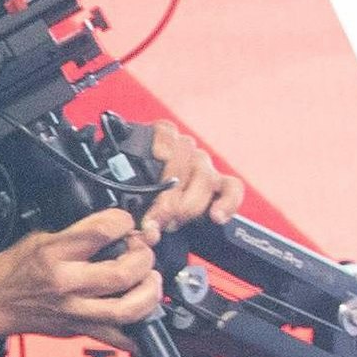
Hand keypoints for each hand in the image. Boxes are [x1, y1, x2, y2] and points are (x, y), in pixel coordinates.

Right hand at [0, 206, 166, 342]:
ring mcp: (75, 311)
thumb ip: (81, 234)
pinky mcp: (79, 330)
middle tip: (142, 253)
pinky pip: (117, 337)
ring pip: (127, 308)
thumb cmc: (16, 269)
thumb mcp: (43, 238)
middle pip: (123, 273)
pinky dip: (136, 332)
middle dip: (143, 258)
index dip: (124, 221)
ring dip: (148, 293)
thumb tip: (117, 230)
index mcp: (55, 254)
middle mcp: (67, 284)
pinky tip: (143, 317)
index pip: (103, 231)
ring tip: (150, 281)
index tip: (126, 223)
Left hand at [130, 119, 247, 237]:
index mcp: (158, 140)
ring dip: (188, 206)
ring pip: (205, 177)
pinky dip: (227, 202)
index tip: (154, 165)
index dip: (161, 148)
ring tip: (172, 224)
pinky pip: (232, 188)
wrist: (149, 213)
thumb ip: (125, 197)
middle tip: (155, 220)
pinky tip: (216, 216)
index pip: (166, 132)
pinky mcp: (220, 183)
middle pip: (184, 162)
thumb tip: (139, 222)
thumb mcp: (123, 191)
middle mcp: (183, 148)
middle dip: (167, 197)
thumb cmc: (132, 197)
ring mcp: (203, 165)